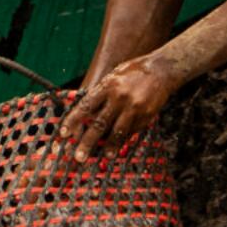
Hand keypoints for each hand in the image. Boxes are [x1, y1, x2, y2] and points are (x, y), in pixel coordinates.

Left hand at [58, 53, 180, 160]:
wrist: (162, 70)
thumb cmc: (134, 72)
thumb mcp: (113, 77)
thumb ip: (101, 93)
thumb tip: (86, 114)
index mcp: (108, 86)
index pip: (85, 106)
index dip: (73, 121)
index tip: (63, 134)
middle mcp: (119, 98)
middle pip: (99, 124)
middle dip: (87, 142)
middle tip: (79, 157)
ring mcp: (134, 108)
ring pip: (117, 132)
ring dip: (109, 147)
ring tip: (103, 157)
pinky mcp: (146, 116)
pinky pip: (132, 131)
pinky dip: (124, 139)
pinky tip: (119, 146)